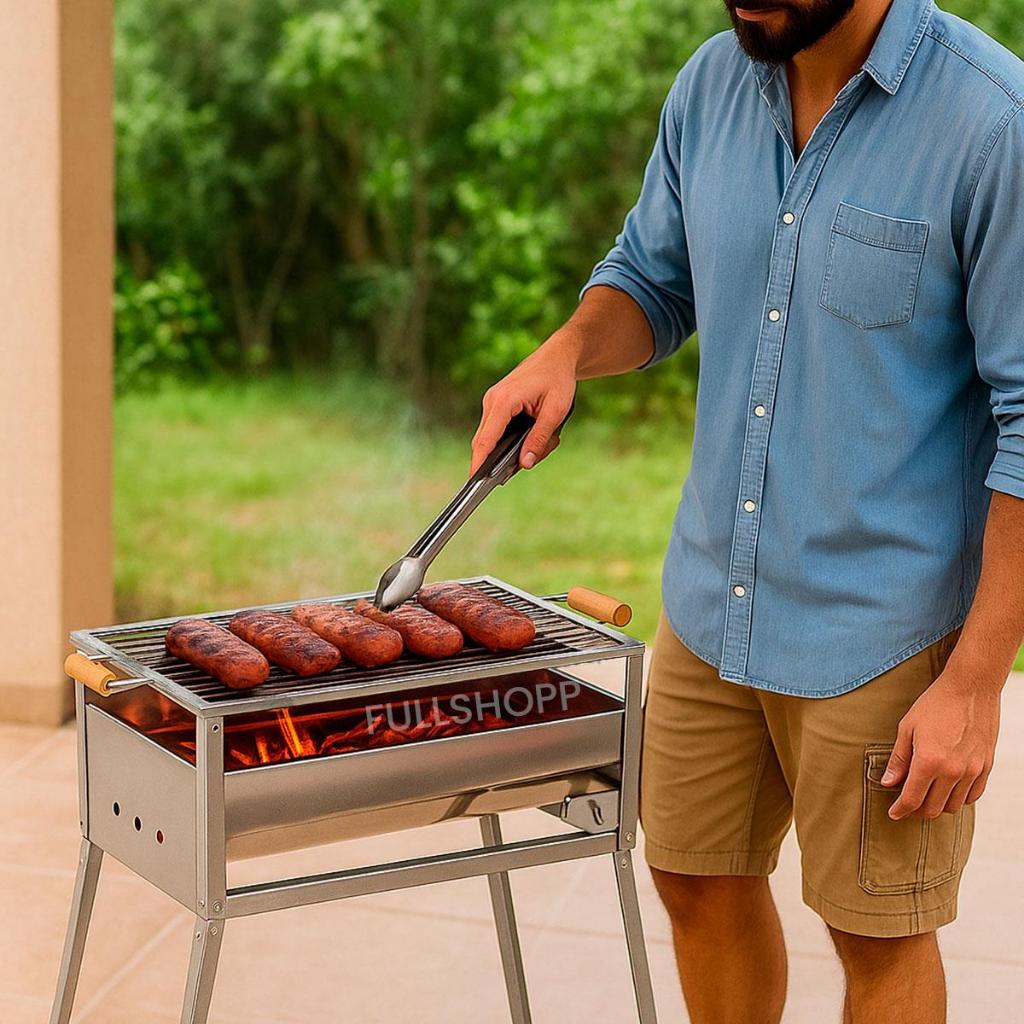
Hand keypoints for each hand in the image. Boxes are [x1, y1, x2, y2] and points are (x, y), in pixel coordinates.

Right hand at [470, 329, 578, 474]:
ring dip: (513, 448)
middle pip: (485, 441)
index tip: (474, 481)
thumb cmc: (557, 379)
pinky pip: (497, 430)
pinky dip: (512, 439)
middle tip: (534, 458)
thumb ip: (540, 438)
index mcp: (504, 401)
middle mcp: (492, 401)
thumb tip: (526, 463)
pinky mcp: (497, 405)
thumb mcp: (555, 411)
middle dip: (504, 458)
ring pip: (492, 438)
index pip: (486, 438)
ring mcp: (492, 402)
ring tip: (546, 441)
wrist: (557, 357)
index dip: (479, 462)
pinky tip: (535, 435)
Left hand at [882, 662, 1001, 819]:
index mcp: (929, 762)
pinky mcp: (986, 767)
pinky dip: (959, 799)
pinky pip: (973, 796)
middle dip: (917, 810)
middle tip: (907, 804)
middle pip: (933, 808)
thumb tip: (888, 782)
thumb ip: (899, 759)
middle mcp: (953, 771)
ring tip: (926, 795)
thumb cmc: (935, 704)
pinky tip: (948, 790)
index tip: (894, 814)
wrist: (970, 688)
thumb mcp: (907, 728)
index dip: (900, 810)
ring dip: (938, 806)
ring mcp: (972, 771)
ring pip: (954, 806)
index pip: (912, 799)